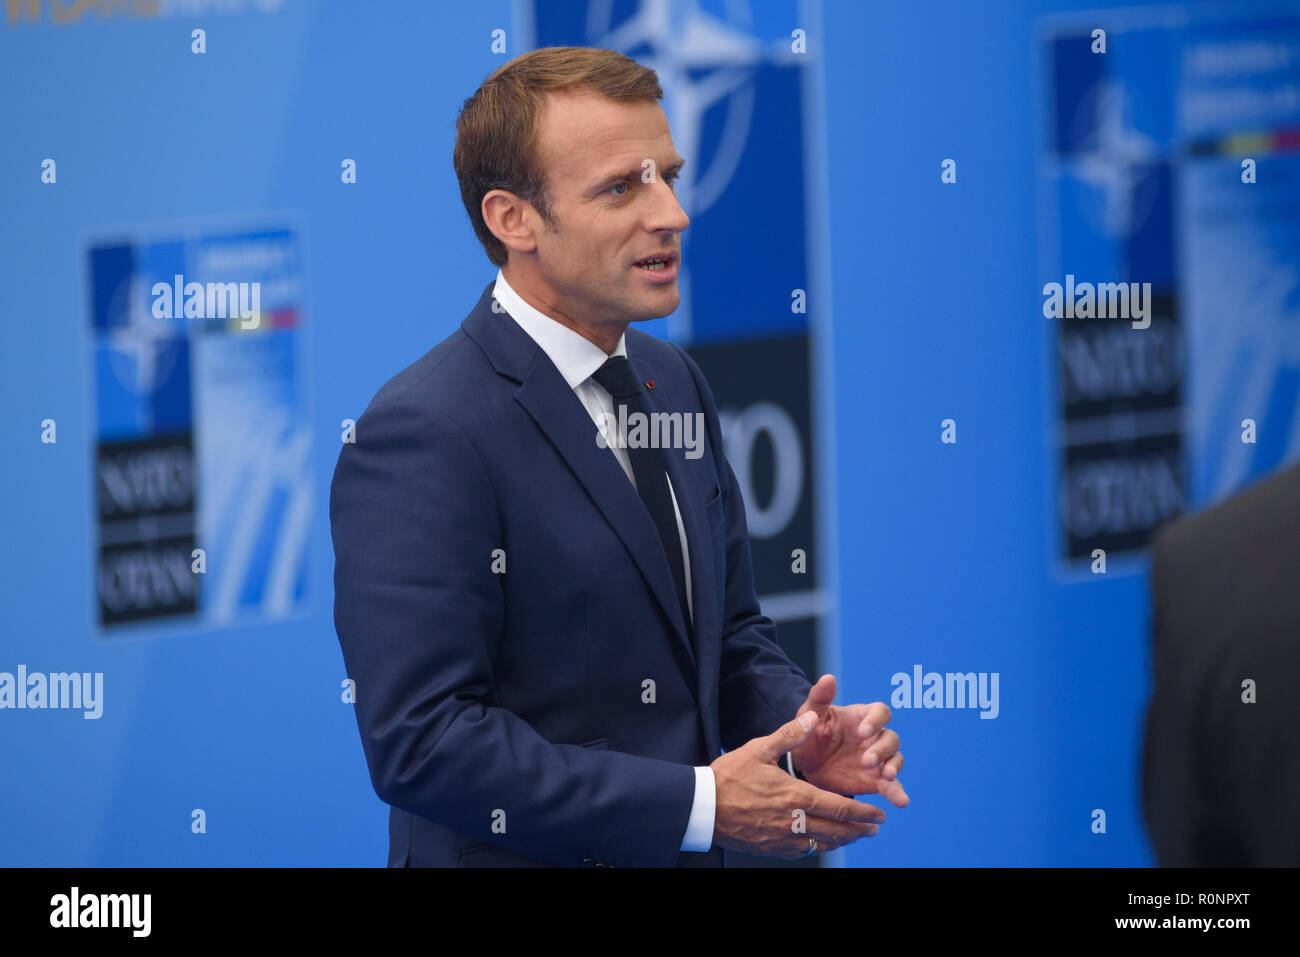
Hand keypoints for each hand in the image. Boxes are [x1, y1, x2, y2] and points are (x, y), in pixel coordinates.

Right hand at [710, 711, 886, 858]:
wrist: (702, 807)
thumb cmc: (729, 776)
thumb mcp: (759, 749)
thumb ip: (790, 734)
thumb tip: (813, 717)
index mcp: (795, 796)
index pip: (839, 807)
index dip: (862, 812)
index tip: (879, 813)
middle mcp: (794, 821)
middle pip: (836, 830)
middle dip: (859, 829)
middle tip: (875, 827)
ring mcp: (783, 838)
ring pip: (822, 844)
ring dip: (842, 840)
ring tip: (855, 835)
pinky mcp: (771, 848)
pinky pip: (803, 851)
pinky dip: (819, 846)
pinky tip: (822, 841)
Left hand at [789, 674, 908, 806]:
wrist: (806, 766)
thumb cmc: (810, 734)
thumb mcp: (810, 716)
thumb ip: (819, 698)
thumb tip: (828, 677)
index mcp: (861, 717)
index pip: (880, 712)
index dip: (876, 721)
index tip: (863, 732)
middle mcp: (874, 737)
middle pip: (891, 738)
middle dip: (882, 749)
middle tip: (866, 760)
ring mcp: (878, 759)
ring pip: (896, 759)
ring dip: (893, 766)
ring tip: (886, 776)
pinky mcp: (876, 781)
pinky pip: (892, 786)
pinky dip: (898, 793)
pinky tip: (901, 801)